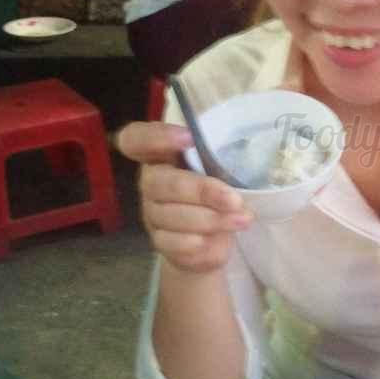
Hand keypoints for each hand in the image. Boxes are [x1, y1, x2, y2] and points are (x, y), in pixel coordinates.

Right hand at [116, 122, 253, 273]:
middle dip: (201, 191)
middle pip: (160, 183)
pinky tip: (217, 239)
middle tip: (234, 200)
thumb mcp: (222, 169)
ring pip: (169, 215)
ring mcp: (152, 213)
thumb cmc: (218, 192)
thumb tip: (243, 152)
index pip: (136, 139)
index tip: (189, 137)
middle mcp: (152, 181)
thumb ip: (221, 157)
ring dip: (210, 219)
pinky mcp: (160, 241)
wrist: (214, 238)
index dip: (156, 136)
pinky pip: (172, 242)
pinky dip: (198, 242)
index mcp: (162, 154)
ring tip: (243, 219)